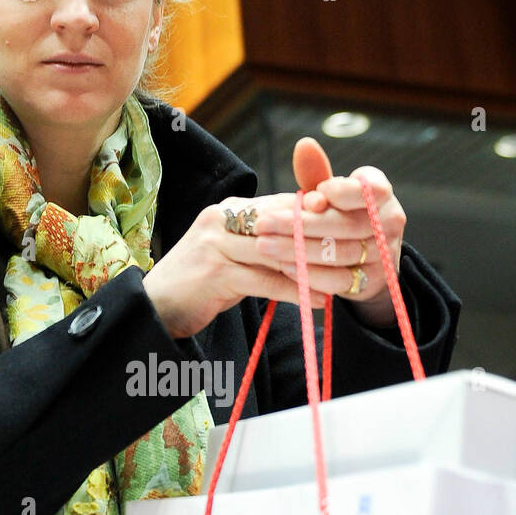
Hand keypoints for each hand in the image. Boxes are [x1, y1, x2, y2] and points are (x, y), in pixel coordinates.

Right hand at [142, 139, 405, 339]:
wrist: (154, 309)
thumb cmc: (198, 286)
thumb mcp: (232, 257)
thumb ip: (264, 245)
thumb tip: (306, 239)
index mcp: (229, 211)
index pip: (283, 206)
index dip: (319, 215)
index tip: (354, 224)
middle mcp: (222, 219)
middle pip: (285, 225)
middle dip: (325, 239)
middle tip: (360, 251)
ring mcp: (215, 244)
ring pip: (280, 253)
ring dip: (316, 268)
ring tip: (346, 279)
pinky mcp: (214, 273)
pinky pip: (265, 280)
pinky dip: (295, 291)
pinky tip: (319, 301)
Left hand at [252, 138, 405, 329]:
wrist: (366, 258)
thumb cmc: (341, 214)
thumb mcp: (329, 193)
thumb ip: (315, 172)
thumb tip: (304, 145)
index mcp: (381, 192)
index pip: (368, 189)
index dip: (340, 193)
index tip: (310, 198)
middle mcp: (390, 221)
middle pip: (346, 224)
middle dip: (299, 224)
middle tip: (263, 223)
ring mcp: (384, 254)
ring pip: (340, 253)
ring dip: (297, 250)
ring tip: (264, 245)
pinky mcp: (372, 282)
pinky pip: (339, 280)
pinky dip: (311, 274)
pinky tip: (284, 266)